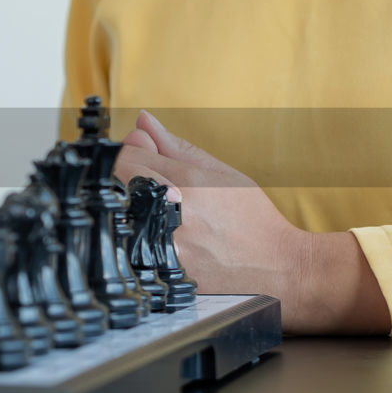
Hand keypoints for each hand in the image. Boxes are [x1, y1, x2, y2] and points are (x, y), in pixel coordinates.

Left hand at [115, 111, 389, 333]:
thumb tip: (142, 121)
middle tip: (145, 189)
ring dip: (125, 209)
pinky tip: (153, 238)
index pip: (126, 157)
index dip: (126, 156)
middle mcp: (173, 212)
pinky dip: (131, 237)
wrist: (276, 268)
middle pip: (115, 184)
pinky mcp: (159, 271)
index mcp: (188, 182)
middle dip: (122, 180)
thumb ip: (175, 147)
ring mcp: (163, 245)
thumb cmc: (250, 217)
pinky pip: (126, 246)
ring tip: (153, 215)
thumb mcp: (220, 173)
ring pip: (117, 215)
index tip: (136, 161)